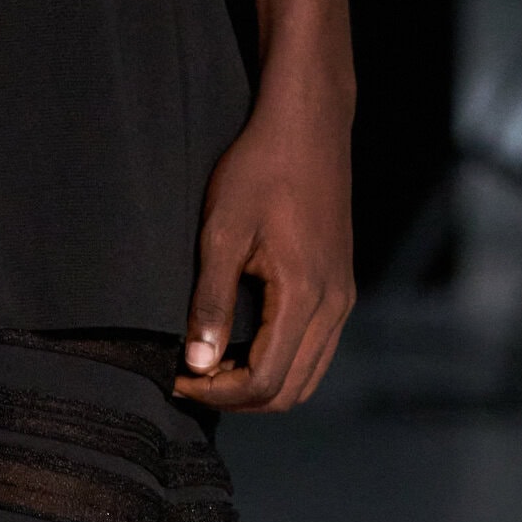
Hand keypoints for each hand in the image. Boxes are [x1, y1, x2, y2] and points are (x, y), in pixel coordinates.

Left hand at [172, 72, 355, 412]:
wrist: (308, 123)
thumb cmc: (259, 169)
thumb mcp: (223, 231)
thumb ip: (212, 302)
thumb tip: (198, 363)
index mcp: (305, 294)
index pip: (264, 381)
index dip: (217, 394)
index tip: (179, 378)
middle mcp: (334, 305)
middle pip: (288, 392)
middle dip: (236, 398)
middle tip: (190, 377)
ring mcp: (342, 298)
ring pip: (305, 378)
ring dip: (258, 386)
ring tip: (212, 366)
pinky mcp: (341, 288)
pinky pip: (315, 353)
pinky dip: (279, 365)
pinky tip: (242, 347)